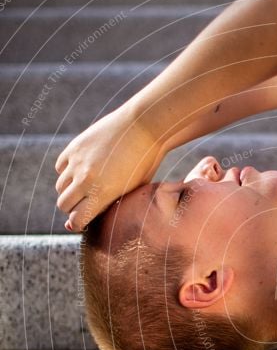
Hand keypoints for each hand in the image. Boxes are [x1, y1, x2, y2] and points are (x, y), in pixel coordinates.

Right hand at [54, 103, 165, 231]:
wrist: (144, 126)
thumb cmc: (144, 163)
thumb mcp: (131, 189)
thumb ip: (107, 205)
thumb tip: (79, 223)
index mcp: (103, 193)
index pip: (77, 218)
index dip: (79, 223)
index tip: (85, 222)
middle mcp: (86, 179)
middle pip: (64, 204)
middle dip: (72, 209)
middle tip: (83, 206)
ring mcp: (78, 162)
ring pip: (60, 186)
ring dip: (69, 190)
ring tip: (85, 188)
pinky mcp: (74, 147)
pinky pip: (60, 166)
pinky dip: (67, 172)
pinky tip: (81, 170)